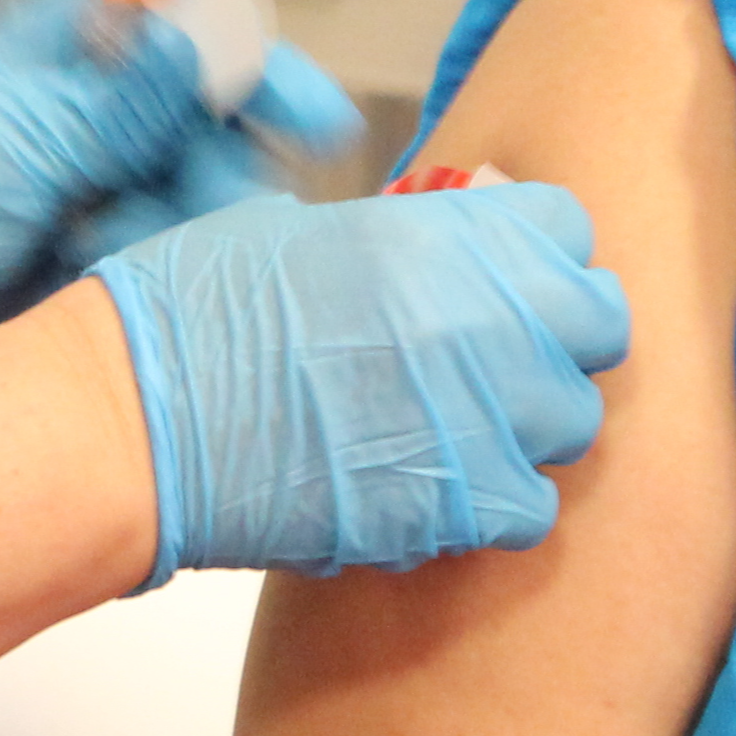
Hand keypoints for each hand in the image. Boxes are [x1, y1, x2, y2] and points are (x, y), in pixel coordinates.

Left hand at [0, 0, 357, 397]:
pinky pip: (193, 238)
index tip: (278, 88)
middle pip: (223, 89)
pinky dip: (171, 256)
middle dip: (227, 143)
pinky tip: (107, 270)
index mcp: (66, 32)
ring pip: (220, 171)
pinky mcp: (125, 237)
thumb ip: (118, 104)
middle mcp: (105, 90)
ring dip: (192, 210)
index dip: (237, 31)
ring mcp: (117, 164)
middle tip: (216, 189)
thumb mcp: (6, 147)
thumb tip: (203, 38)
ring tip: (114, 239)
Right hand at [92, 180, 633, 584]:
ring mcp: (478, 413)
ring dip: (531, 425)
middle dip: (559, 339)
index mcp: (440, 233)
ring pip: (575, 421)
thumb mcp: (303, 233)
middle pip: (598, 324)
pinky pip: (535, 508)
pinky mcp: (456, 504)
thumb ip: (400, 240)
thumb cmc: (192, 317)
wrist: (138, 423)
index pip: (567, 228)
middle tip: (504, 358)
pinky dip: (499, 505)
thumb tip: (444, 251)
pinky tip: (443, 492)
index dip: (539, 256)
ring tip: (463, 430)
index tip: (511, 280)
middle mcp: (481, 316)